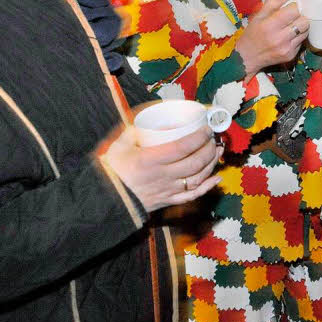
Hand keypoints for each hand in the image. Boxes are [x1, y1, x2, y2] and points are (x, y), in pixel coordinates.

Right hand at [100, 125, 222, 211]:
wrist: (104, 200)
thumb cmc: (111, 171)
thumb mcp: (120, 145)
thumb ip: (135, 131)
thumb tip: (148, 120)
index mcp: (152, 160)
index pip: (183, 147)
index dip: (199, 137)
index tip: (206, 128)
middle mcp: (164, 176)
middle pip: (195, 163)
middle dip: (208, 149)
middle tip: (213, 138)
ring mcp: (168, 190)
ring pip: (197, 178)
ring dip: (211, 164)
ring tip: (217, 151)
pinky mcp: (168, 200)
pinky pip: (192, 196)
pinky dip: (207, 187)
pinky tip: (216, 179)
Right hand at [237, 0, 308, 78]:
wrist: (247, 58)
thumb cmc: (252, 34)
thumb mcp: (257, 16)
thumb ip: (272, 3)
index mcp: (270, 25)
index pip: (294, 10)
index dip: (294, 6)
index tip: (290, 7)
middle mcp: (280, 38)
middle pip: (304, 21)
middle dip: (300, 16)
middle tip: (294, 16)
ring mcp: (287, 48)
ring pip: (306, 31)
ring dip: (301, 26)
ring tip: (292, 26)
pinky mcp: (291, 55)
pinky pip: (302, 41)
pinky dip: (298, 37)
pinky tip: (289, 37)